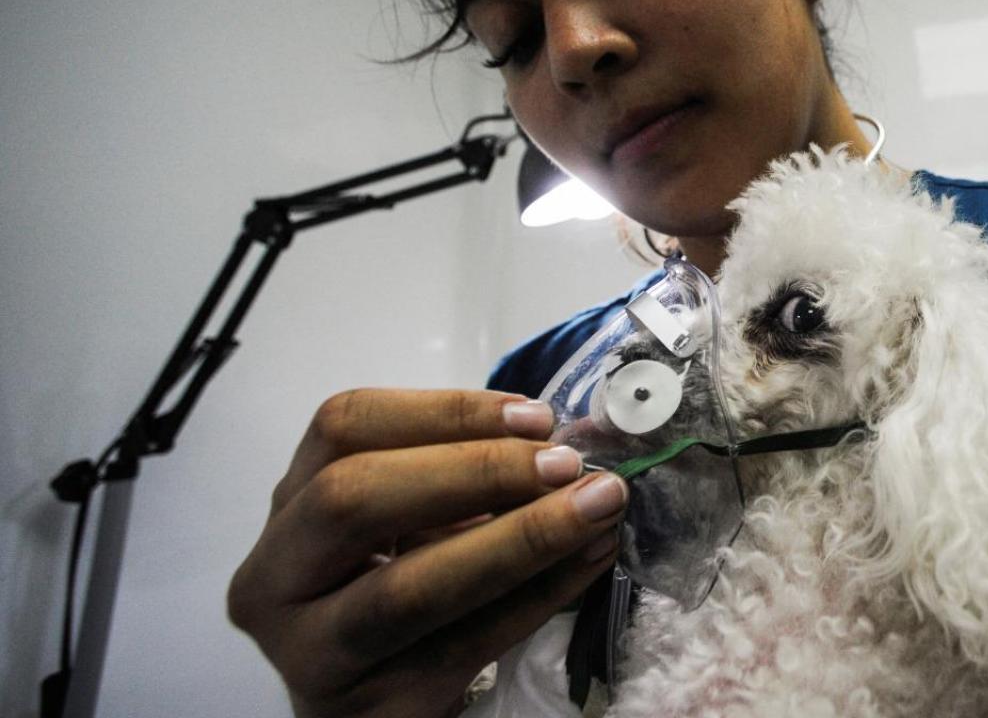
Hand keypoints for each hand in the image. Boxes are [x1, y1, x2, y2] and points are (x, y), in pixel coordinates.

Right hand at [227, 389, 625, 716]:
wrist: (372, 703)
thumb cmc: (393, 588)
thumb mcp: (404, 521)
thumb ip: (458, 472)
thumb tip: (554, 437)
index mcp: (288, 505)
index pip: (344, 426)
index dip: (444, 412)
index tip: (535, 416)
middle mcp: (276, 578)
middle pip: (354, 498)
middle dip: (476, 471)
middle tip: (567, 466)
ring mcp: (312, 654)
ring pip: (409, 588)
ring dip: (521, 538)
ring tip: (598, 508)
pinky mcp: (370, 709)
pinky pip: (466, 646)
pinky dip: (540, 597)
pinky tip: (591, 562)